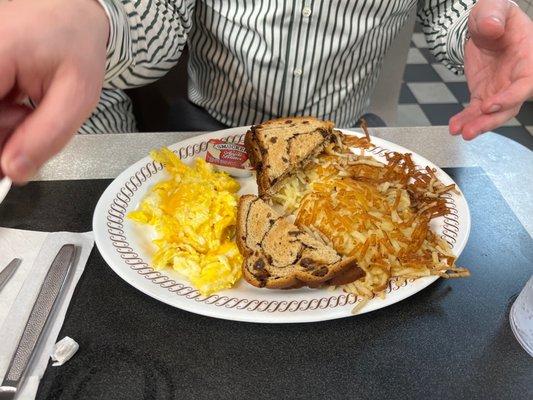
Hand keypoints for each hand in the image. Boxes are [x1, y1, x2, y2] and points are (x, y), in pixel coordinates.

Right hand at [0, 0, 108, 182]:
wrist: (73, 15)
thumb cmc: (77, 46)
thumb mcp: (77, 97)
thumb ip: (46, 137)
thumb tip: (13, 171)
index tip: (10, 164)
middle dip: (3, 135)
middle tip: (28, 124)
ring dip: (3, 127)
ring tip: (27, 109)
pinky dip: (0, 116)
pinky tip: (16, 104)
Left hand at [449, 0, 532, 139]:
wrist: (482, 27)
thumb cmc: (494, 16)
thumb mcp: (494, 8)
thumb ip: (493, 15)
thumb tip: (490, 27)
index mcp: (528, 57)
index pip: (525, 83)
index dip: (511, 97)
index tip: (490, 105)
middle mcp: (517, 77)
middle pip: (510, 106)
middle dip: (491, 120)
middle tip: (472, 130)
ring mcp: (500, 89)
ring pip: (492, 114)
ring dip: (476, 125)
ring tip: (460, 132)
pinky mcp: (484, 95)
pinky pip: (475, 111)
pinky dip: (465, 120)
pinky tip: (454, 126)